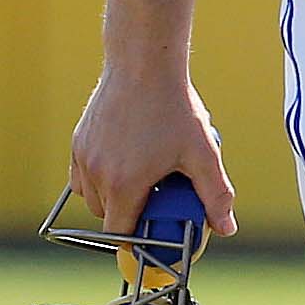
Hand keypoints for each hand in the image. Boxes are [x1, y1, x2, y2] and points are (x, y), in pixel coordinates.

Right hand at [70, 64, 236, 240]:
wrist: (143, 63)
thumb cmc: (174, 107)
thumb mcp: (203, 153)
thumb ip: (215, 195)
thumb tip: (226, 228)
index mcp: (124, 184)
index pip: (118, 234)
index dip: (135, 242)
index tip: (153, 235)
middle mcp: (96, 173)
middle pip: (105, 217)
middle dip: (128, 217)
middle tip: (156, 201)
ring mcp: (83, 156)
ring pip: (91, 197)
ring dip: (112, 199)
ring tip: (141, 180)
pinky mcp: (78, 140)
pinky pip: (81, 175)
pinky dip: (98, 179)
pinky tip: (123, 163)